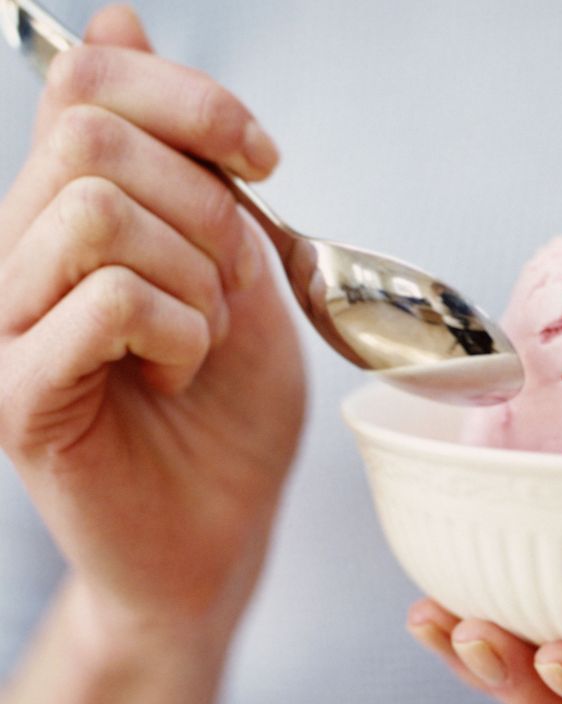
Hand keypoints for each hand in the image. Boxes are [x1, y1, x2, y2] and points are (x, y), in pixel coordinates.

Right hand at [0, 6, 304, 645]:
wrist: (223, 525)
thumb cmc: (231, 405)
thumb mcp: (235, 265)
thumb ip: (182, 158)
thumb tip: (120, 17)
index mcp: (67, 210)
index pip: (90, 82)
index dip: (193, 101)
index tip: (265, 163)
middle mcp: (16, 253)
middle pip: (91, 141)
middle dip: (206, 207)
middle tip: (232, 283)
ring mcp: (4, 324)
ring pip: (96, 214)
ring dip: (195, 275)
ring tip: (202, 338)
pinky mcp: (16, 396)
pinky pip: (101, 302)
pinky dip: (178, 330)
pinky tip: (179, 374)